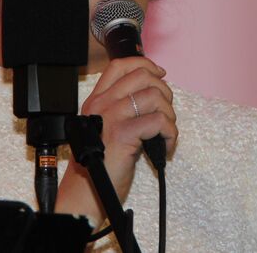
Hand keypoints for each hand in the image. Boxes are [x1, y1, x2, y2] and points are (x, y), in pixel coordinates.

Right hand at [54, 56, 176, 222]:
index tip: (160, 74)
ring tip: (164, 132)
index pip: (121, 65)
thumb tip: (154, 93)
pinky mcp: (123, 134)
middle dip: (164, 92)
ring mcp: (111, 117)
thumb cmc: (99, 164)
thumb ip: (121, 108)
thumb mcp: (106, 128)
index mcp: (97, 99)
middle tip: (164, 113)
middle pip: (142, 76)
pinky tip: (165, 145)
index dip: (146, 64)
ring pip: (154, 96)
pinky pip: (158, 121)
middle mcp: (102, 104)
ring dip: (169, 115)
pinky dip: (170, 133)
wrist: (86, 192)